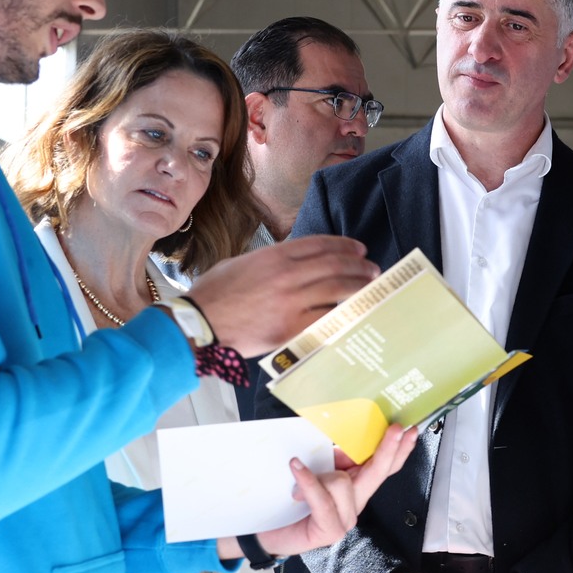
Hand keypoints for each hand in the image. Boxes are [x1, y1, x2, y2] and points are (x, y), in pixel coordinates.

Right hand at [184, 235, 376, 354]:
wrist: (199, 323)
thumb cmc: (214, 294)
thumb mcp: (242, 264)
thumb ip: (271, 262)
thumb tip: (294, 264)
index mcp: (275, 256)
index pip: (320, 244)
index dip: (344, 245)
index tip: (358, 249)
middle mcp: (287, 275)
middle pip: (335, 265)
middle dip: (358, 266)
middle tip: (372, 269)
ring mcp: (291, 302)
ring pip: (336, 290)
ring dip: (358, 288)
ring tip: (370, 288)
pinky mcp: (290, 328)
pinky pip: (325, 319)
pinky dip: (341, 315)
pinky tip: (352, 314)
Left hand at [218, 426, 416, 560]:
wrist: (267, 530)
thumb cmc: (289, 501)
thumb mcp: (315, 471)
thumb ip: (333, 460)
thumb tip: (345, 446)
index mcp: (355, 487)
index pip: (383, 467)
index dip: (398, 449)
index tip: (409, 430)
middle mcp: (355, 503)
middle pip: (377, 473)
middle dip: (388, 448)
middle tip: (397, 428)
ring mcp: (345, 519)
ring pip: (342, 482)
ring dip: (317, 475)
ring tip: (295, 477)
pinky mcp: (330, 530)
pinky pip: (321, 498)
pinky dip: (307, 481)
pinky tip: (296, 467)